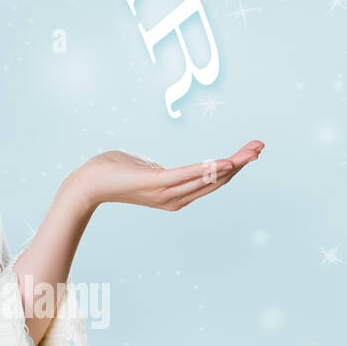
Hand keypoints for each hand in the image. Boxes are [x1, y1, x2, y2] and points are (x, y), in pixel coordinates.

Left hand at [68, 139, 263, 211]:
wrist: (85, 183)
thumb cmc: (111, 172)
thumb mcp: (141, 169)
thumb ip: (157, 169)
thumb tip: (159, 165)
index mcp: (174, 194)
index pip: (211, 181)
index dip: (234, 167)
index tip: (252, 152)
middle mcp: (174, 198)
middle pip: (216, 180)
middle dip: (241, 163)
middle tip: (261, 147)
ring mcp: (166, 192)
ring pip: (207, 178)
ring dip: (232, 164)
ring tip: (251, 153)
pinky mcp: (155, 182)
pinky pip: (187, 175)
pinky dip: (207, 169)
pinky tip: (224, 161)